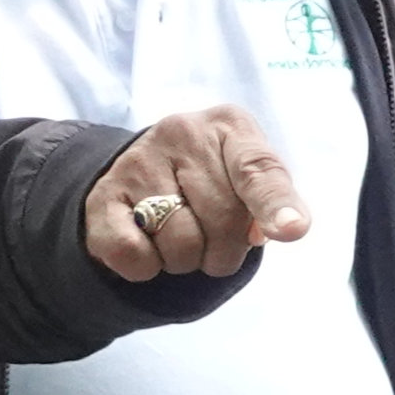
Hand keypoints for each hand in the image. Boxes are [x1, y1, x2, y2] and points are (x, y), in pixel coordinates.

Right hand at [85, 104, 309, 280]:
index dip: (275, 204)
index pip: (257, 169)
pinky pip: (135, 256)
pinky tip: (149, 243)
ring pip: (180, 244)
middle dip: (225, 250)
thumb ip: (270, 201)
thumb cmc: (213, 179)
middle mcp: (182, 133)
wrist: (144, 170)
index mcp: (229, 126)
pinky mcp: (103, 196)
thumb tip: (280, 228)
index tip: (291, 230)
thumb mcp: (248, 179)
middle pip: (222, 220)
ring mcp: (138, 162)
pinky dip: (148, 267)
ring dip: (187, 261)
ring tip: (182, 236)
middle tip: (215, 242)